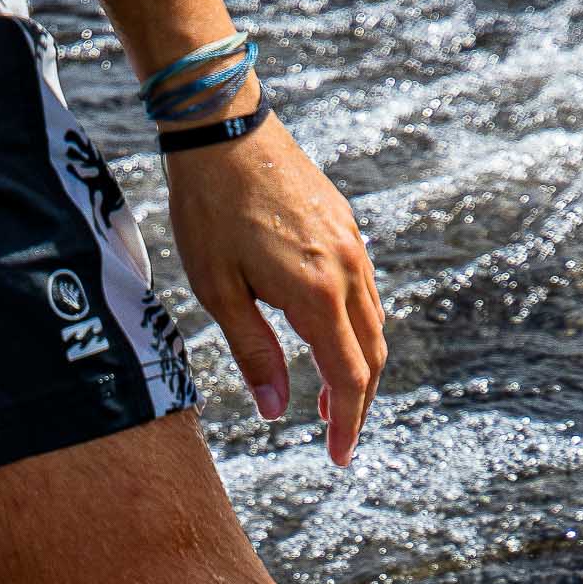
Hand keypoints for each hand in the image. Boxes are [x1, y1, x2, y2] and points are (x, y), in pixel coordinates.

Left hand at [164, 110, 384, 465]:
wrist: (223, 128)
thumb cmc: (208, 210)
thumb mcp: (219, 291)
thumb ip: (254, 352)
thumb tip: (277, 411)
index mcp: (317, 294)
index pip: (348, 377)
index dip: (346, 423)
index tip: (338, 456)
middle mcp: (347, 270)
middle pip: (372, 355)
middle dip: (358, 402)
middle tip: (338, 436)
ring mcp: (351, 244)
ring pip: (373, 321)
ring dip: (360, 364)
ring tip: (332, 396)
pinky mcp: (345, 225)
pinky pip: (365, 288)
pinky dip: (357, 326)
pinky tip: (330, 336)